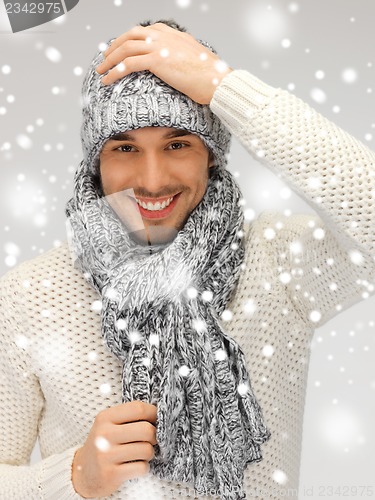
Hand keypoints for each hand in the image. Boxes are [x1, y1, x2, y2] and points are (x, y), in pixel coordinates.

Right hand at [71, 401, 157, 497]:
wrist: (83, 471)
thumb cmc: (104, 444)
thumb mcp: (110, 424)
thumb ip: (130, 416)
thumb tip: (158, 414)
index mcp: (105, 417)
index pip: (138, 408)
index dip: (153, 413)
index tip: (156, 419)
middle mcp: (104, 434)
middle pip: (146, 430)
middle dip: (154, 436)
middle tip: (150, 440)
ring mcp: (106, 455)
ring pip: (146, 450)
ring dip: (149, 453)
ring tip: (141, 453)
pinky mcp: (110, 474)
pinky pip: (141, 468)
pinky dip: (143, 467)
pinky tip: (134, 465)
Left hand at [95, 22, 231, 104]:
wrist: (216, 79)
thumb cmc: (209, 75)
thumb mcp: (193, 58)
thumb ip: (180, 55)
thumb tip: (176, 64)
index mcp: (171, 34)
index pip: (143, 31)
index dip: (127, 40)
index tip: (119, 50)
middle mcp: (163, 36)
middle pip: (129, 36)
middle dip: (113, 47)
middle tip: (104, 59)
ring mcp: (159, 46)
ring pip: (125, 49)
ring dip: (110, 60)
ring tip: (101, 72)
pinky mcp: (156, 61)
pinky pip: (128, 64)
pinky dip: (115, 71)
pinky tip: (108, 80)